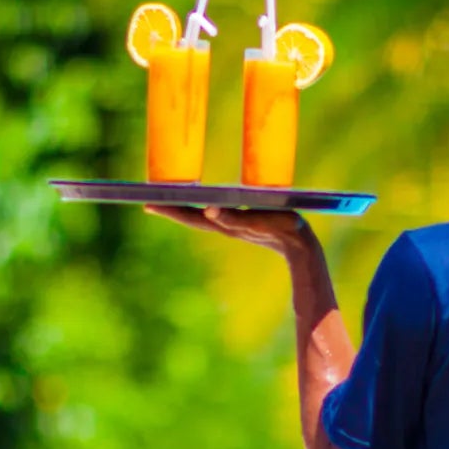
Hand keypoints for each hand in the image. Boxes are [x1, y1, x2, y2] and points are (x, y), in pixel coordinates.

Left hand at [143, 205, 311, 255]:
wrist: (301, 246)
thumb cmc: (282, 230)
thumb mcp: (259, 221)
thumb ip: (234, 217)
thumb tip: (207, 210)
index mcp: (225, 223)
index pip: (191, 215)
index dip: (170, 209)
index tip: (147, 203)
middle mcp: (224, 226)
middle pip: (190, 217)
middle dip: (170, 210)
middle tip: (148, 202)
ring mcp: (231, 226)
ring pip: (200, 218)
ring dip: (182, 211)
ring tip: (164, 203)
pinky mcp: (240, 225)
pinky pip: (213, 217)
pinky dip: (200, 212)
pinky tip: (198, 208)